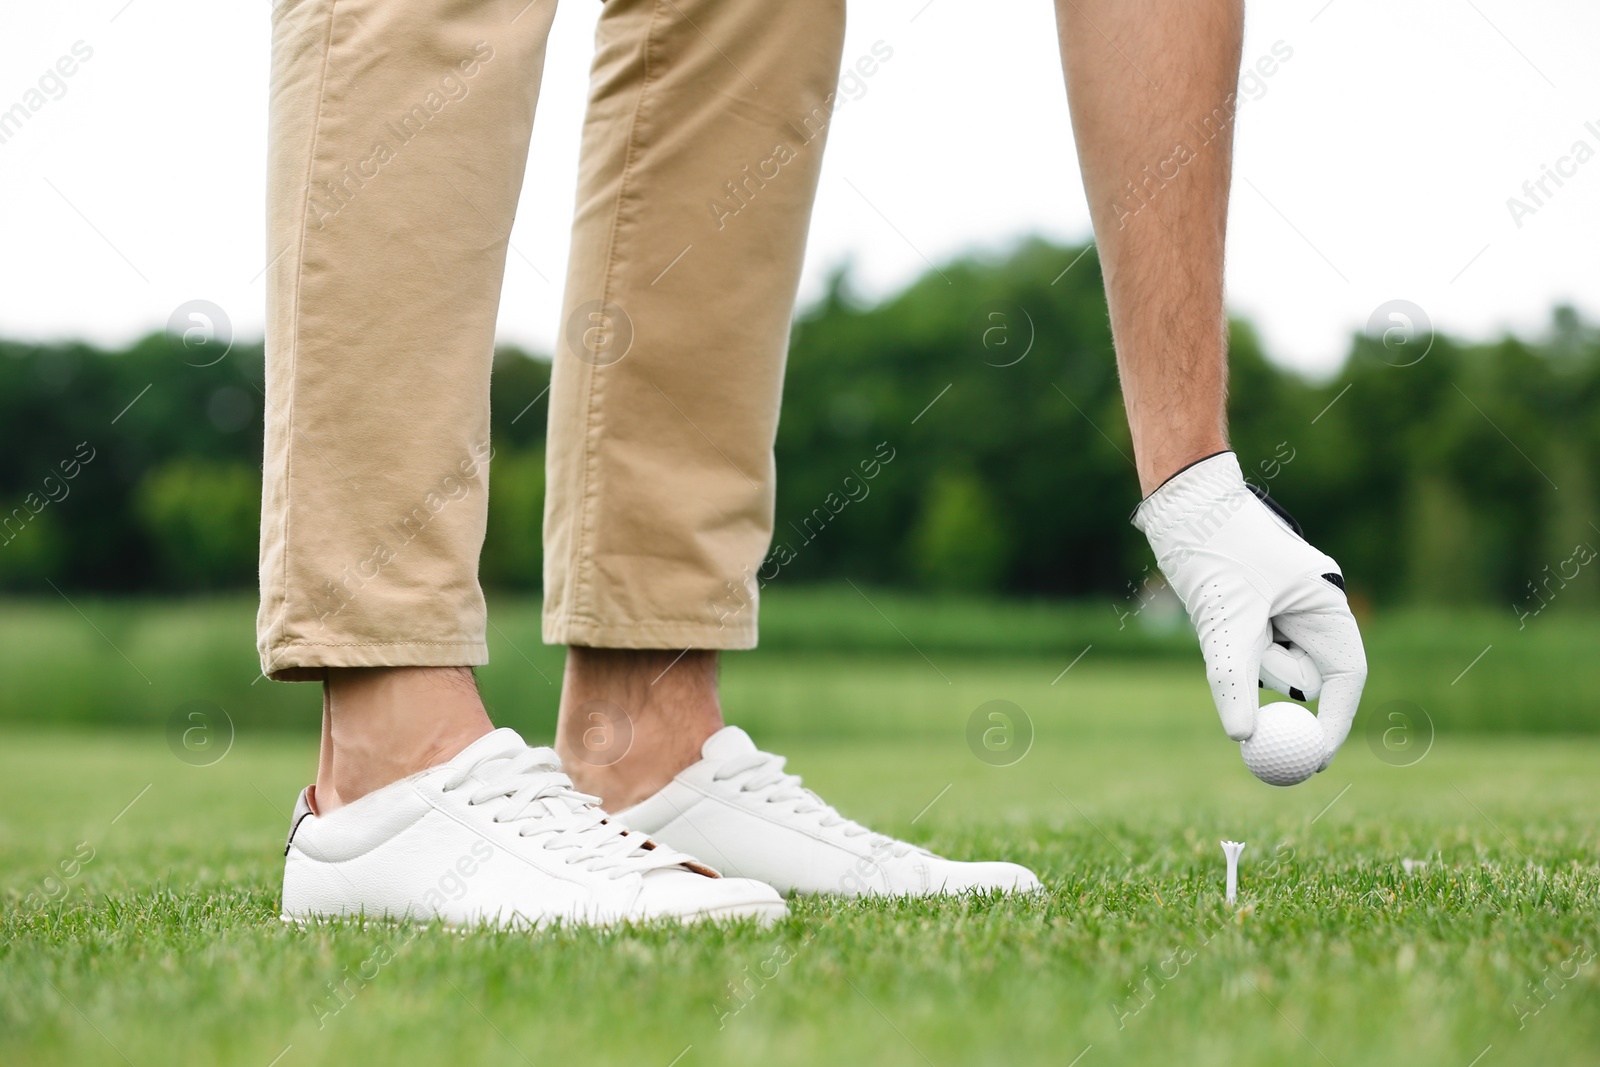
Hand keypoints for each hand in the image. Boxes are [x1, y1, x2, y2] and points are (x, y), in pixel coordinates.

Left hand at [1131, 452, 1367, 768]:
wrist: (1181, 500)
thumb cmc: (1214, 546)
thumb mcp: (1226, 617)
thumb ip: (1236, 679)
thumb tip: (1242, 737)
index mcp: (1326, 603)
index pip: (1345, 677)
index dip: (1334, 722)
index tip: (1314, 760)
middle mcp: (1309, 607)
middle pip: (1305, 675)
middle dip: (1274, 688)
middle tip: (1248, 724)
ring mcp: (1281, 608)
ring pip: (1269, 663)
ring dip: (1244, 657)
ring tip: (1218, 612)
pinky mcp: (1251, 608)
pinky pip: (1246, 647)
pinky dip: (1229, 645)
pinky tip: (1212, 606)